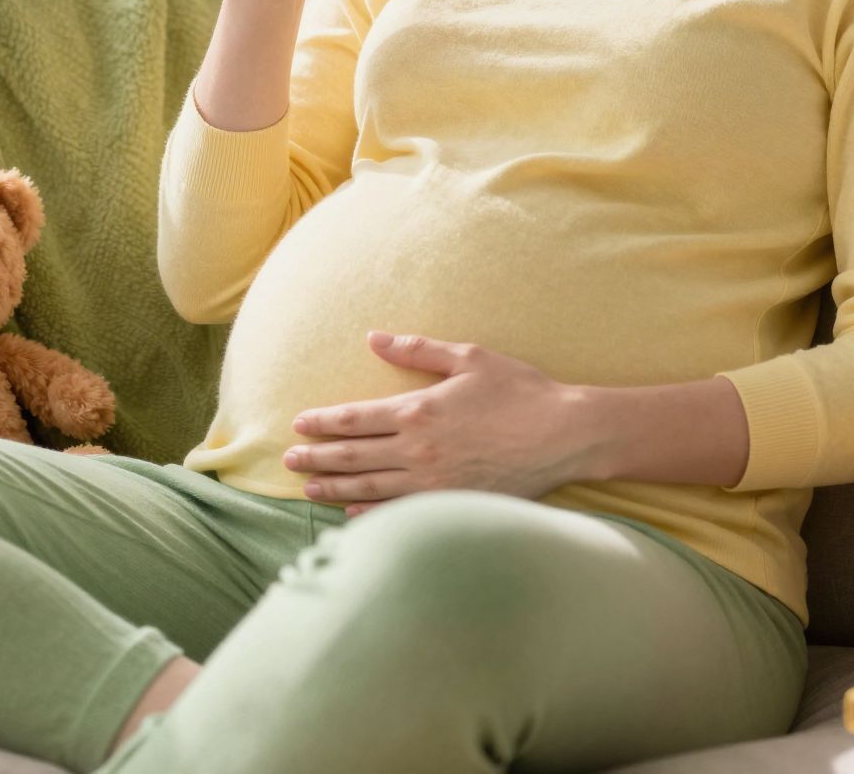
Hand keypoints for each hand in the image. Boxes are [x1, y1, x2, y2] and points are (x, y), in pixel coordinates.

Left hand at [285, 332, 591, 516]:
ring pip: (369, 489)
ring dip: (334, 489)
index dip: (322, 423)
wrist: (563, 435)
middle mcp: (418, 451)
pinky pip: (398, 512)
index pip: (354, 419)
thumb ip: (418, 350)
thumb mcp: (469, 357)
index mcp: (419, 411)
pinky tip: (352, 515)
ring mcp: (433, 483)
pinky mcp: (450, 503)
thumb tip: (374, 338)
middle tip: (289, 462)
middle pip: (352, 457)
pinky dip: (370, 514)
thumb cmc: (519, 391)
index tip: (298, 425)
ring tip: (308, 491)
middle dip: (316, 460)